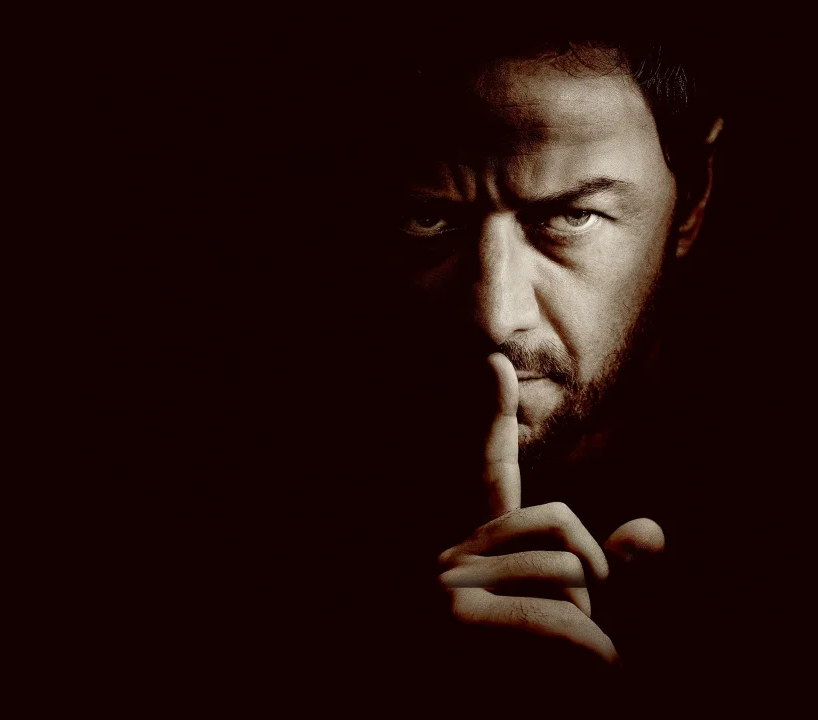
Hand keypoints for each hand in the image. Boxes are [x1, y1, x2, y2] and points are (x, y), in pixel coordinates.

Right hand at [437, 353, 632, 664]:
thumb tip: (651, 530)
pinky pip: (556, 616)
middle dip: (593, 580)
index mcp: (474, 552)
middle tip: (584, 632)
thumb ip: (606, 575)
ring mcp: (448, 585)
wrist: (440, 714)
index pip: (490, 473)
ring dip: (589, 627)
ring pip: (567, 574)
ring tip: (561, 666)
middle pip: (559, 524)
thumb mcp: (567, 623)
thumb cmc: (511, 679)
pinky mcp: (457, 618)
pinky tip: (596, 671)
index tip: (495, 363)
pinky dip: (589, 652)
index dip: (494, 416)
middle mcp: (453, 557)